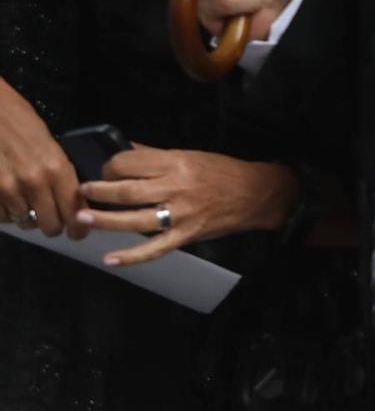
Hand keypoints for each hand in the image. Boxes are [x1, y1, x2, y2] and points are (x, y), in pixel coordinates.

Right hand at [0, 76, 83, 238]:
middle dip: (53, 225)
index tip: (78, 232)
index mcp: (56, 167)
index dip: (77, 226)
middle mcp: (34, 183)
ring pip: (25, 223)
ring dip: (28, 218)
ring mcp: (8, 190)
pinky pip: (3, 217)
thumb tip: (72, 197)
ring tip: (29, 205)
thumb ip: (60, 172)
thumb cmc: (20, 121)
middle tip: (52, 220)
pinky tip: (9, 199)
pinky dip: (7, 213)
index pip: (74, 209)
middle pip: (50, 224)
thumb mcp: (50, 143)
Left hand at [77, 147, 298, 265]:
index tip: (104, 170)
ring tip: (83, 217)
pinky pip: (154, 249)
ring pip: (133, 220)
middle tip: (84, 191)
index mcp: (176, 163)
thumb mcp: (191, 155)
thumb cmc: (222, 172)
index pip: (130, 163)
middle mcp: (175, 187)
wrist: (256, 193)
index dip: (110, 166)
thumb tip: (125, 151)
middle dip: (98, 191)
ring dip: (104, 220)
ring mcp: (180, 214)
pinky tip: (110, 259)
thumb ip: (157, 156)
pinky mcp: (185, 235)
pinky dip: (131, 256)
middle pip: (126, 191)